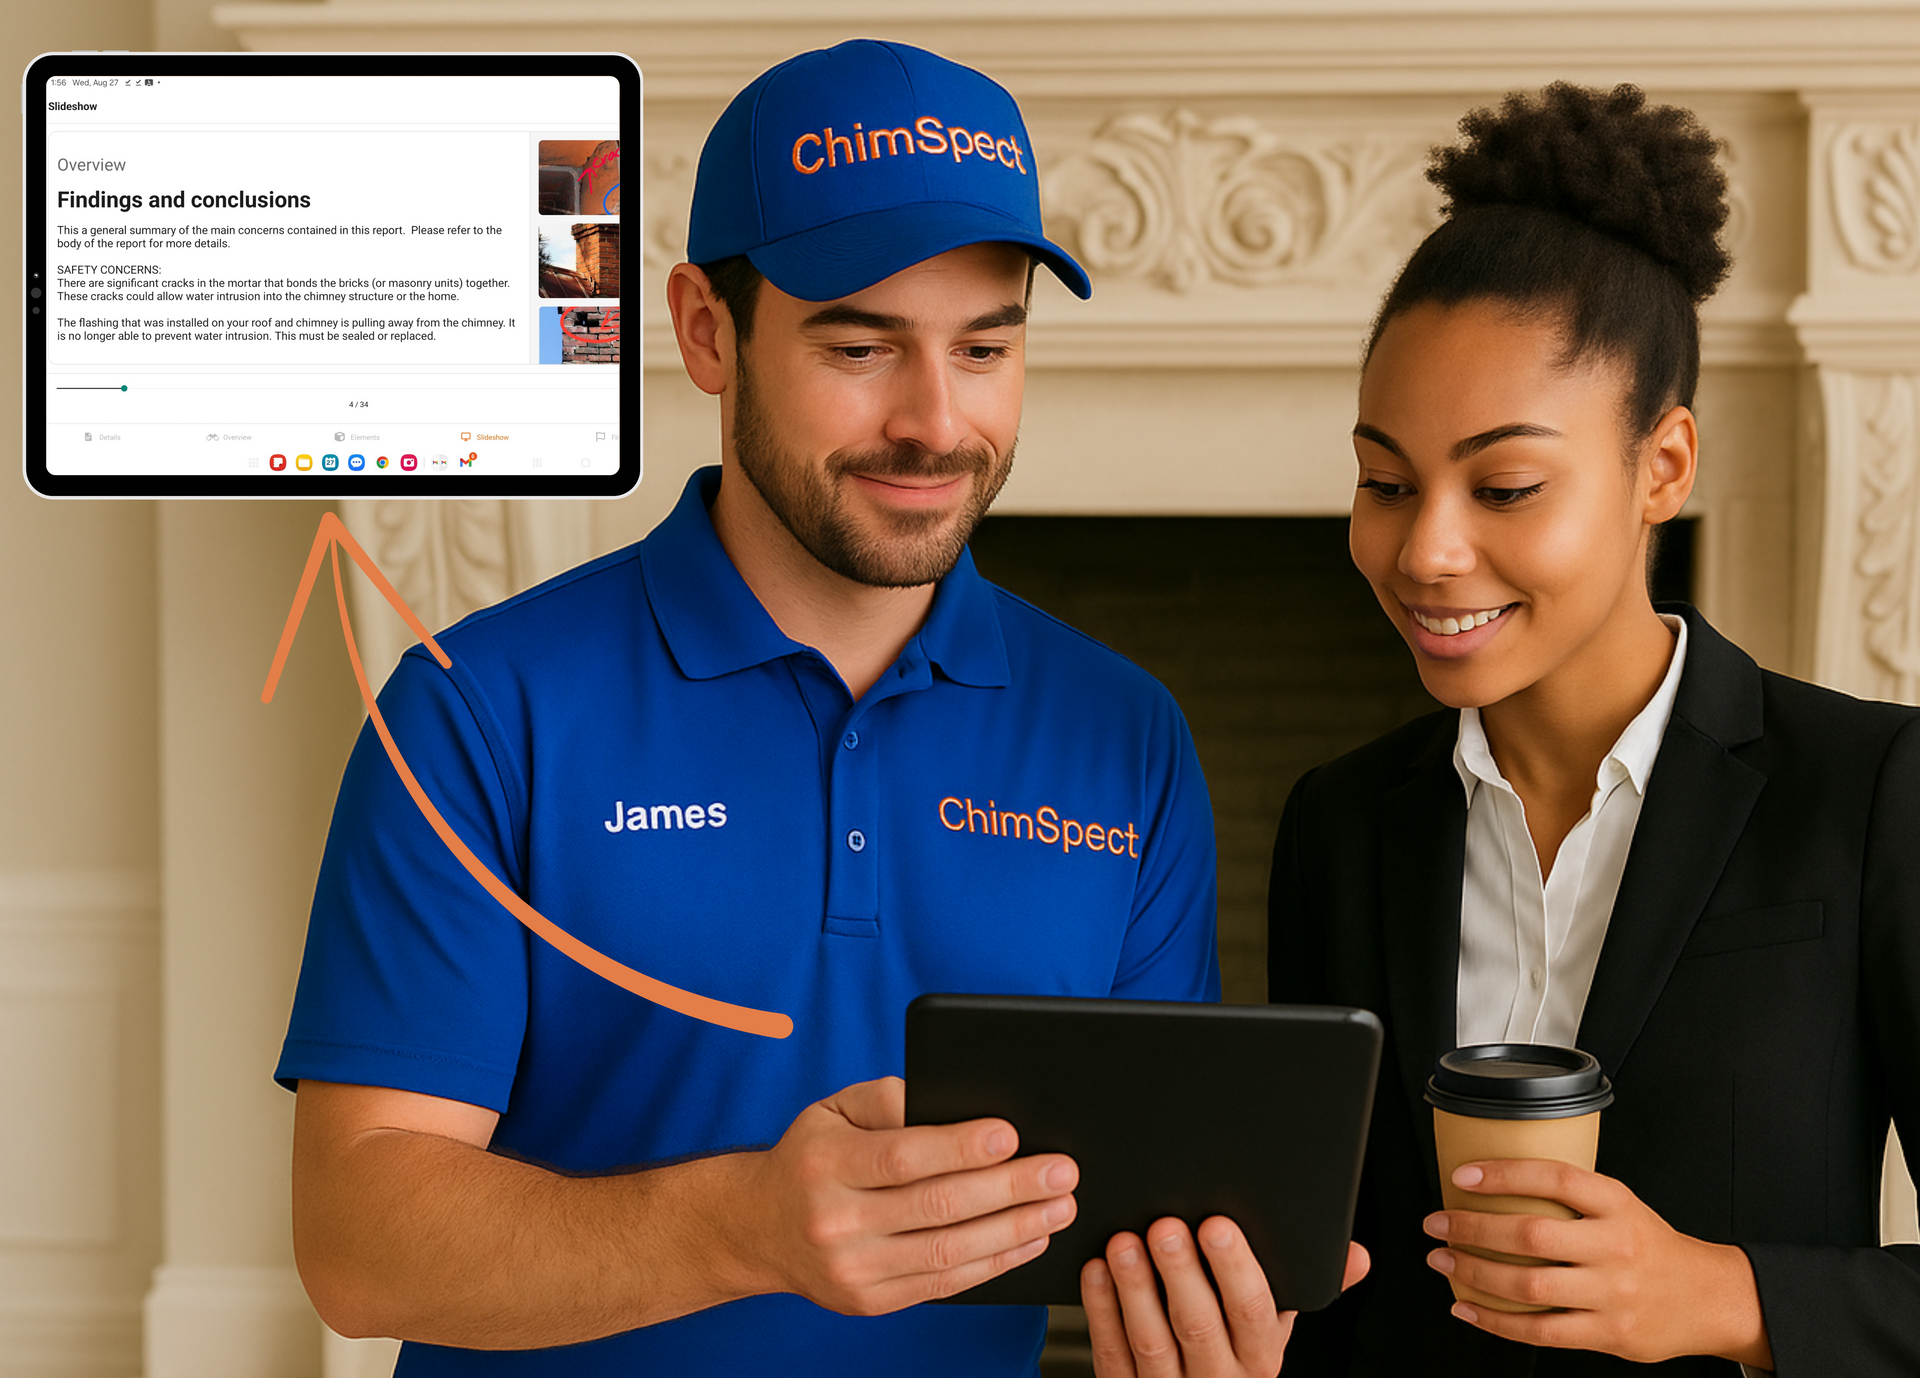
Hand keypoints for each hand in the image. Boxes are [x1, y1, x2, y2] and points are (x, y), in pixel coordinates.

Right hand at [733, 1076, 1077, 1315]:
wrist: (760, 1228)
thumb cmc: (811, 1157)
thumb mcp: (833, 1109)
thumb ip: (888, 1098)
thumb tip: (949, 1101)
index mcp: (827, 1163)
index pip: (903, 1155)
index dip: (960, 1147)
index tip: (1011, 1135)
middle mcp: (837, 1220)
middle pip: (936, 1205)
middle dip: (1009, 1188)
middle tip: (1061, 1172)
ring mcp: (853, 1269)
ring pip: (947, 1252)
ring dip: (1013, 1230)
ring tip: (1058, 1208)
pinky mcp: (870, 1301)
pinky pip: (942, 1284)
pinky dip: (992, 1263)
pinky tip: (1027, 1240)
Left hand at [1082, 1217, 1368, 1376]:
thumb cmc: (1237, 1355)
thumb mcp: (1275, 1328)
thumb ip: (1309, 1287)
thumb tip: (1356, 1255)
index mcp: (1260, 1357)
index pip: (1255, 1313)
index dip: (1235, 1270)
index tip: (1216, 1226)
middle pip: (1199, 1325)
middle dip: (1181, 1274)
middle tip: (1166, 1226)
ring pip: (1152, 1341)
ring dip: (1135, 1289)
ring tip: (1124, 1243)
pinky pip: (1112, 1353)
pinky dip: (1102, 1310)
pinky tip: (1096, 1271)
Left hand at [1424, 1159, 1770, 1367]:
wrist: (1707, 1298)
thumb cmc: (1650, 1246)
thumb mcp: (1621, 1205)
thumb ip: (1571, 1197)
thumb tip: (1494, 1185)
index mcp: (1616, 1203)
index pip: (1554, 1177)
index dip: (1504, 1173)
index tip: (1462, 1176)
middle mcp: (1615, 1246)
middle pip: (1530, 1234)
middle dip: (1472, 1228)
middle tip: (1437, 1223)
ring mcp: (1612, 1293)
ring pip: (1529, 1285)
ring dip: (1474, 1273)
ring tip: (1443, 1261)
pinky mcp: (1609, 1334)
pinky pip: (1541, 1330)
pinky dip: (1496, 1321)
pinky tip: (1467, 1308)